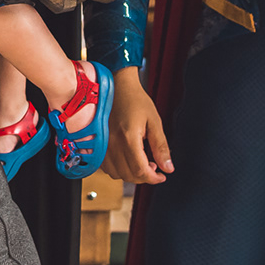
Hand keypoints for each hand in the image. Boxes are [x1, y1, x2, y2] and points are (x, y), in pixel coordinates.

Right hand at [102, 67, 172, 184]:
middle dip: (144, 177)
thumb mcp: (154, 121)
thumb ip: (161, 147)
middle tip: (154, 167)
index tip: (162, 176)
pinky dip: (118, 168)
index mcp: (128, 138)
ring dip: (130, 174)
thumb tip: (168, 167)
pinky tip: (126, 159)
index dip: (153, 178)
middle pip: (128, 176)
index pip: (140, 171)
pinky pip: (106, 167)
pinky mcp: (96, 144)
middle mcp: (112, 144)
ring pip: (116, 174)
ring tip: (140, 162)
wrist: (116, 86)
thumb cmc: (135, 100)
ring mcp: (102, 145)